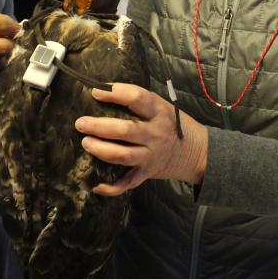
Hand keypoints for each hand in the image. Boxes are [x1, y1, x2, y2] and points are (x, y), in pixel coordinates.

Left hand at [74, 83, 207, 195]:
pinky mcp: (146, 173)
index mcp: (158, 112)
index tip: (96, 92)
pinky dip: (111, 187)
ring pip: (123, 156)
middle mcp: (155, 134)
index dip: (115, 94)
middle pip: (125, 130)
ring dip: (101, 150)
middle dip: (100, 127)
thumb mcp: (162, 106)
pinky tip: (96, 185)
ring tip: (86, 143)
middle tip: (81, 123)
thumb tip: (103, 91)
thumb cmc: (172, 124)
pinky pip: (127, 183)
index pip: (136, 98)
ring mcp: (150, 155)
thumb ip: (138, 102)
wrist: (196, 152)